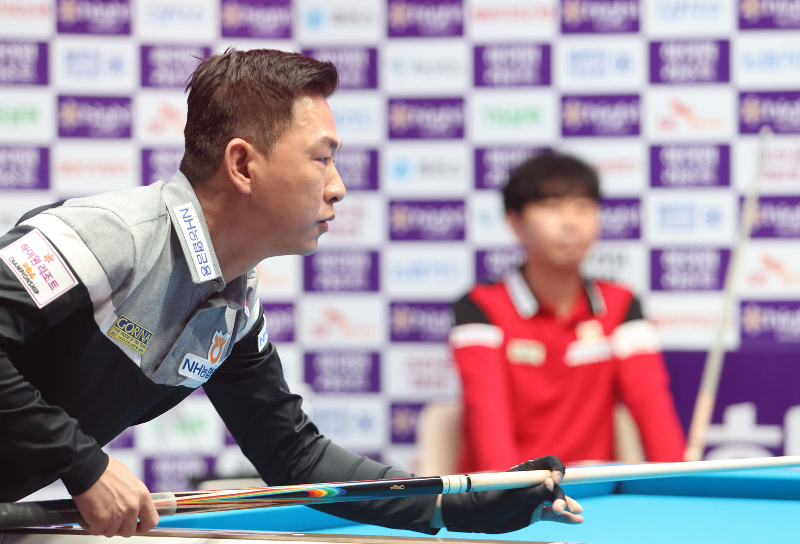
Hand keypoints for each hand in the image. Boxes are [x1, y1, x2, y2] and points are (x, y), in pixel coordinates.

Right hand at [72, 456, 157, 537]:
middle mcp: (132, 507)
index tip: (137, 526)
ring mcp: (117, 515)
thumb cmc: (105, 470)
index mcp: (142, 495)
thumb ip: (133, 495)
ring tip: (98, 513)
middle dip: (119, 528)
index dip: (143, 526)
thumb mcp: (129, 479)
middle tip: (111, 520)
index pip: (151, 520)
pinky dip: (90, 525)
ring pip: (111, 532)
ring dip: (104, 526)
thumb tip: (133, 505)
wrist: (87, 468)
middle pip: (129, 531)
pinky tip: (88, 515)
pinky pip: (96, 531)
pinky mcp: (101, 520)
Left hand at [440, 456, 583, 533]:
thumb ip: (530, 493)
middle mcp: (534, 483)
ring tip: (572, 514)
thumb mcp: (508, 499)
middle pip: (556, 485)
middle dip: (560, 495)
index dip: (557, 469)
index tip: (557, 480)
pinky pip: (554, 514)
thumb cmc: (488, 502)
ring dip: (565, 505)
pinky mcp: (536, 512)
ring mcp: (536, 498)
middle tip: (556, 508)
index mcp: (526, 471)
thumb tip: (551, 484)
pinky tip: (577, 520)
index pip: (549, 463)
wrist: (477, 518)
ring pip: (556, 499)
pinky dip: (566, 517)